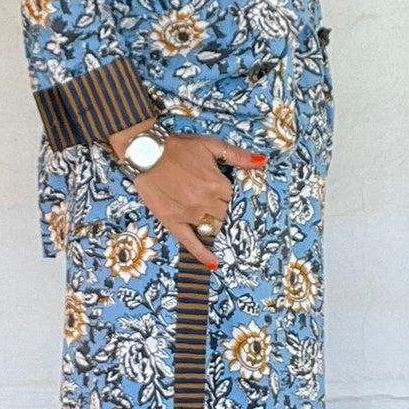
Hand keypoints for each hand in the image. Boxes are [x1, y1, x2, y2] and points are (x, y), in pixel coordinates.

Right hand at [108, 121, 266, 269]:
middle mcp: (205, 203)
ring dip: (218, 230)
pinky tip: (214, 263)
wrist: (145, 152)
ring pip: (212, 229)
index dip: (239, 201)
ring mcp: (189, 215)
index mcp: (217, 184)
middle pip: (226, 217)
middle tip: (232, 217)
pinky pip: (190, 243)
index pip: (236, 200)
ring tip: (224, 233)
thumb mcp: (210, 145)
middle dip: (229, 216)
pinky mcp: (173, 222)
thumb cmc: (179, 147)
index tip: (240, 203)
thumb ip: (238, 155)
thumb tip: (263, 161)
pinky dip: (203, 254)